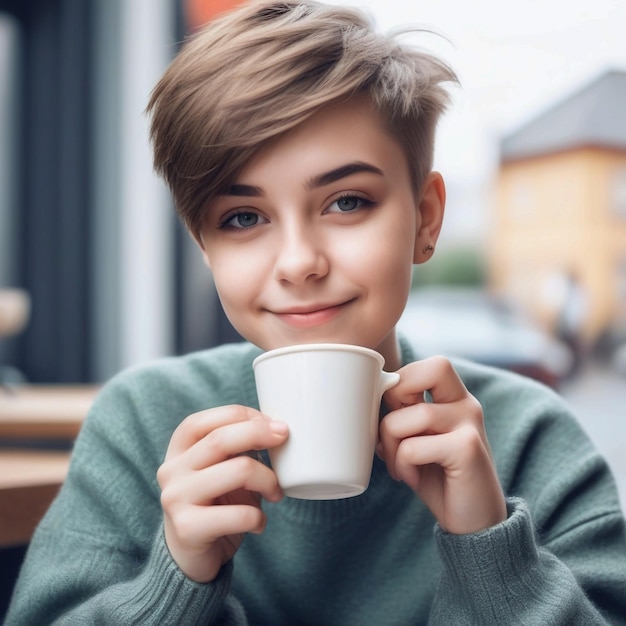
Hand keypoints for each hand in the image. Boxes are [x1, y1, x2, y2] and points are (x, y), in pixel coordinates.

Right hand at [157, 405, 287, 581]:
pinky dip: (260, 517)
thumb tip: (277, 428)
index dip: (238, 415)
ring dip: (269, 479)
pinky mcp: (188, 529)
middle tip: (284, 437)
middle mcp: (171, 471)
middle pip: (220, 439)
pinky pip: (240, 514)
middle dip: (259, 433)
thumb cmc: (215, 506)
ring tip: (276, 492)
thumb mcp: (220, 471)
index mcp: (178, 451)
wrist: (188, 560)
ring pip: (238, 471)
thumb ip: (237, 449)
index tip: (269, 421)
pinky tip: (259, 523)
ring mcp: (176, 499)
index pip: (202, 421)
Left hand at [378, 357, 506, 533]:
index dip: (401, 382)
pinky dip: (402, 464)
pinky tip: (412, 478)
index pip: (428, 366)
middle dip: (398, 396)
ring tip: (399, 466)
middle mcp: (467, 405)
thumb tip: (365, 401)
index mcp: (455, 398)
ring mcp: (470, 425)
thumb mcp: (414, 440)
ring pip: (409, 416)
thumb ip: (400, 416)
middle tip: (395, 431)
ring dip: (391, 445)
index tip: (393, 414)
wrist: (474, 524)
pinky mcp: (468, 449)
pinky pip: (413, 447)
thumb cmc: (438, 478)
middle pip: (433, 368)